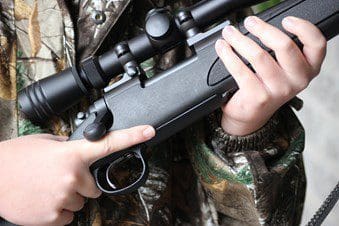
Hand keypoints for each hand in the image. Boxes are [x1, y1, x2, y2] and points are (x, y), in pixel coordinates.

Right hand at [0, 125, 154, 225]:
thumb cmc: (15, 158)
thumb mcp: (46, 143)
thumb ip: (69, 147)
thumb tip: (82, 150)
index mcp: (72, 154)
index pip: (110, 144)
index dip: (133, 136)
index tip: (149, 132)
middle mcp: (73, 176)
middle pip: (94, 187)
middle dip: (82, 184)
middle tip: (59, 177)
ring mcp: (64, 198)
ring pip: (81, 202)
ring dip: (69, 197)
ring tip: (47, 187)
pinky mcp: (54, 217)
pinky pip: (69, 216)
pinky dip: (59, 211)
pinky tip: (44, 200)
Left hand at [215, 16, 325, 134]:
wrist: (251, 115)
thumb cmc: (266, 86)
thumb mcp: (283, 70)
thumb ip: (282, 51)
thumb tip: (260, 26)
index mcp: (308, 70)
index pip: (316, 45)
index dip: (303, 28)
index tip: (286, 20)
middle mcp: (297, 81)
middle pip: (285, 46)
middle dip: (263, 29)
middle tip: (249, 22)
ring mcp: (278, 90)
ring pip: (259, 55)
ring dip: (240, 40)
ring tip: (229, 33)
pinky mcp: (258, 97)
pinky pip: (240, 69)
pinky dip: (228, 55)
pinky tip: (222, 48)